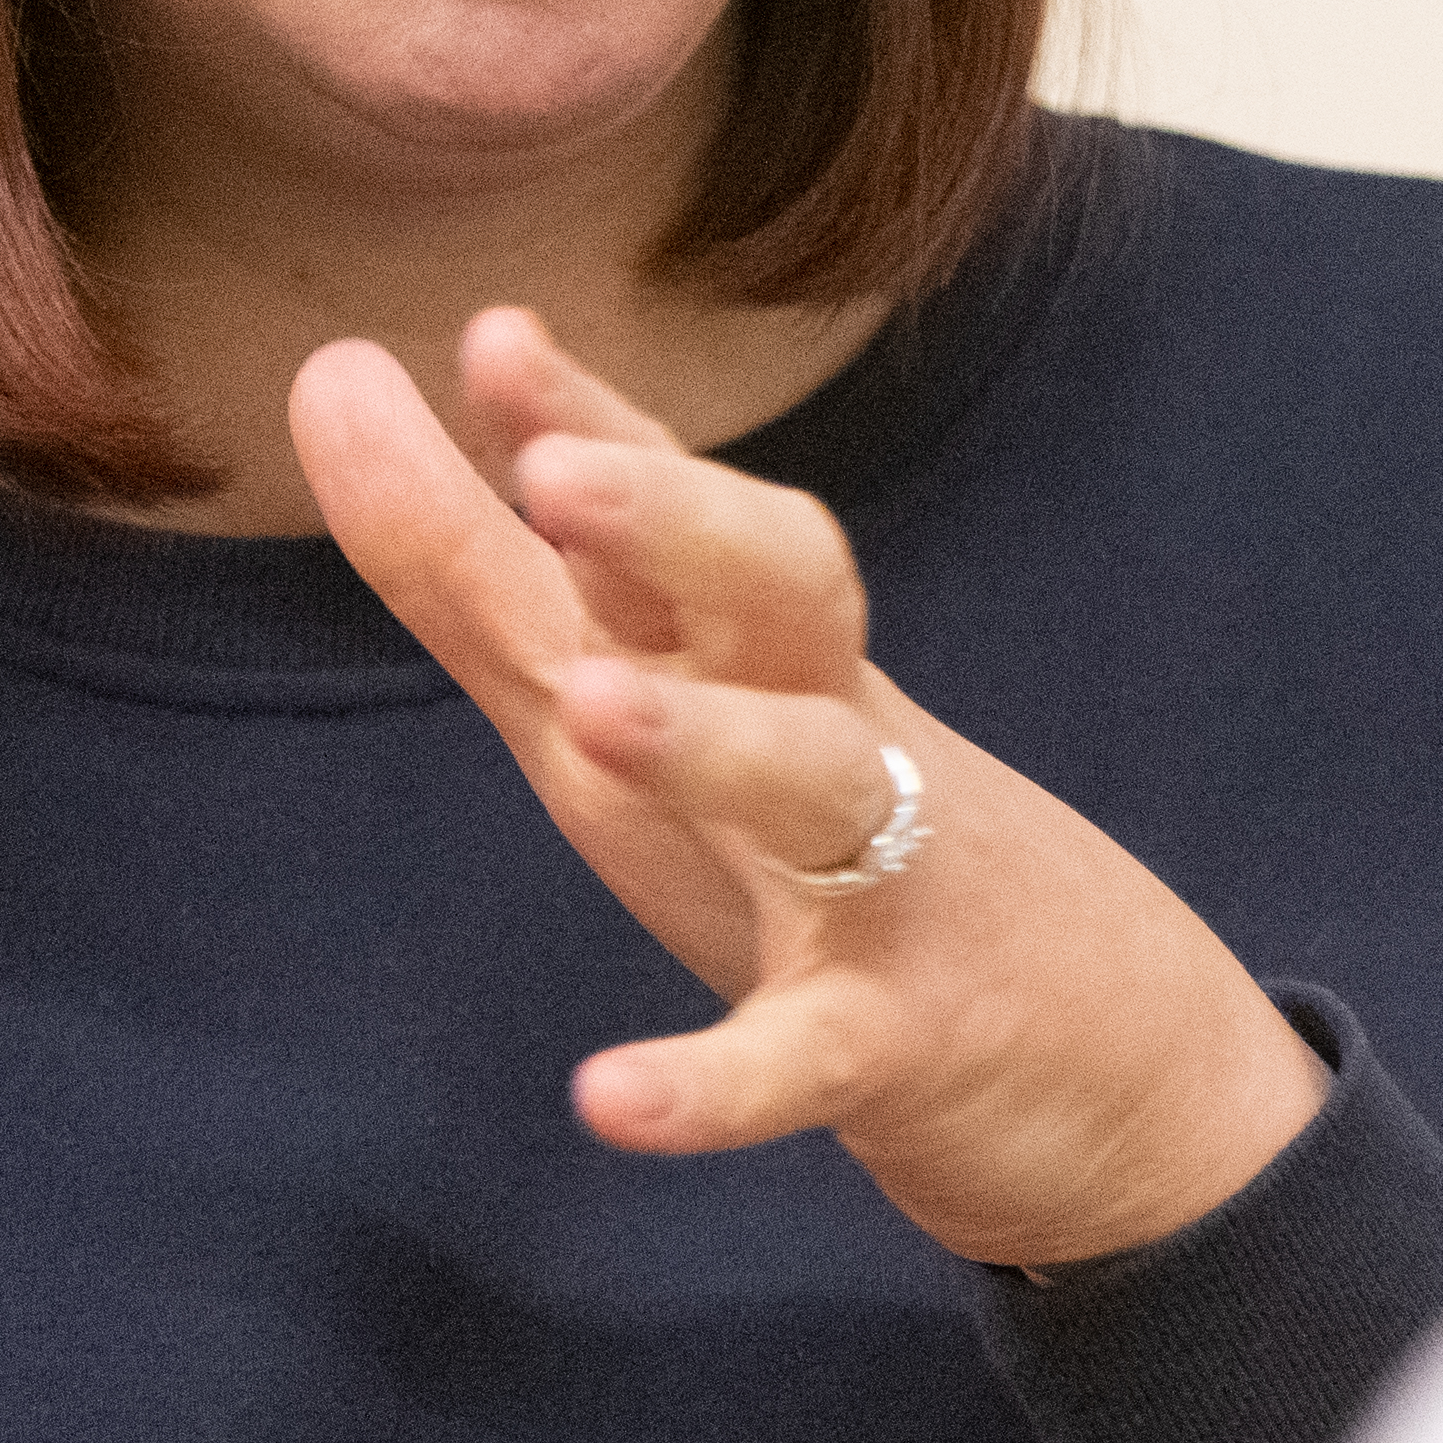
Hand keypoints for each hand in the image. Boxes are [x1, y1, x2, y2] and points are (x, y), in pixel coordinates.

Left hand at [291, 307, 1329, 1273]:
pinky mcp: (898, 1043)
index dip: (595, 421)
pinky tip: (609, 1100)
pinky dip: (720, 1083)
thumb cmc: (819, 857)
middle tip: (556, 475)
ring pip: (814, 785)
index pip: (684, 507)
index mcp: (756, 655)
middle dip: (680, 525)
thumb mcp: (628, 711)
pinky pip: (809, 1055)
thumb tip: (329, 376)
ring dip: (712, 744)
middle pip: (787, 592)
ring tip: (593, 709)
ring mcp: (878, 881)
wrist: (1114, 1063)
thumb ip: (474, 565)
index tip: (492, 342)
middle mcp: (824, 731)